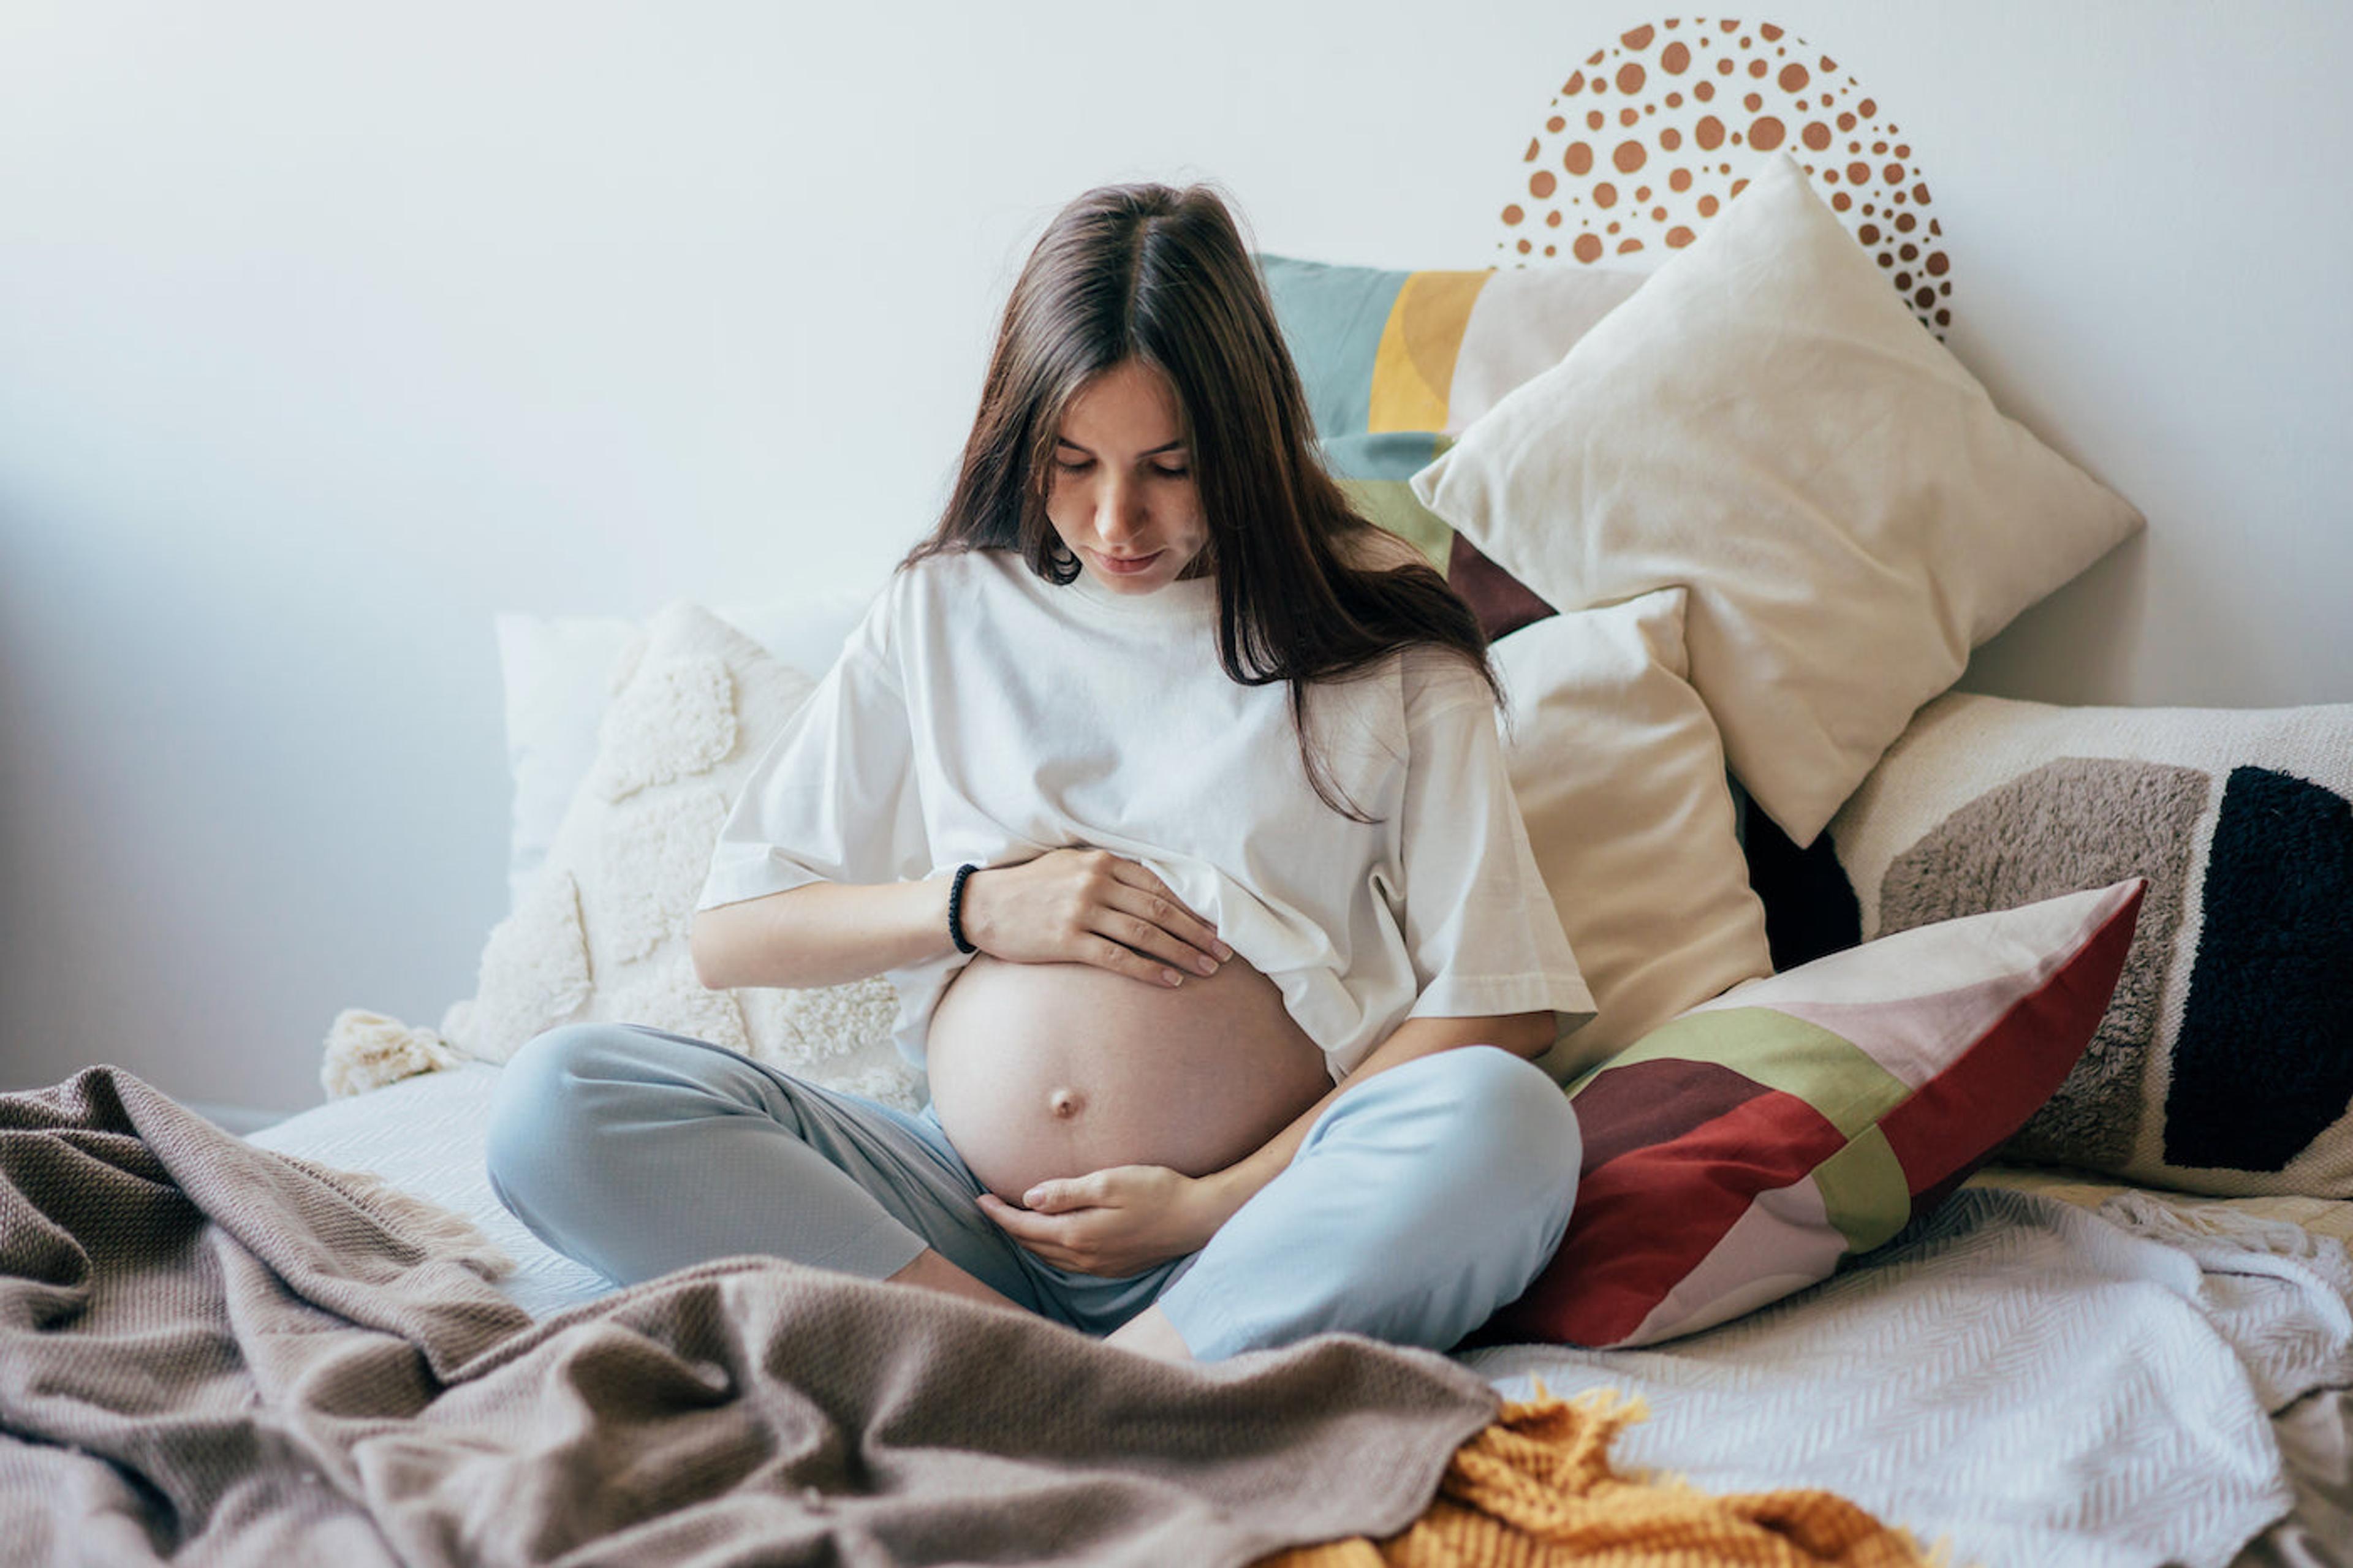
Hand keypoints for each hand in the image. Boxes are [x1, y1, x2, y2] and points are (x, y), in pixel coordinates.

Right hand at [960, 848, 1231, 987]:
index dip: (1193, 908)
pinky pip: (1118, 958)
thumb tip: (1153, 888)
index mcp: (1101, 862)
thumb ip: (1109, 872)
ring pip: (1146, 935)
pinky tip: (1171, 981)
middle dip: (1198, 933)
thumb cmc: (1030, 887)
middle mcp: (1095, 883)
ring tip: (1207, 969)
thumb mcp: (1070, 865)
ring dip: (1182, 954)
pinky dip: (1149, 970)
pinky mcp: (1067, 941)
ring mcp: (1081, 912)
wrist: (982, 905)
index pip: (1160, 886)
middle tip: (1225, 952)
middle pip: (1161, 911)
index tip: (1218, 925)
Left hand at [975, 1165, 1237, 1275]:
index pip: (1025, 1226)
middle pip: (1033, 1244)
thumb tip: (1030, 1198)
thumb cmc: (1159, 1192)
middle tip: (989, 1208)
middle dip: (1008, 1227)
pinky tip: (1050, 1239)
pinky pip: (1068, 1262)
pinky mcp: (1113, 1267)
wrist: (1199, 1219)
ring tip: (1013, 1222)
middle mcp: (1084, 1257)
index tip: (979, 1199)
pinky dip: (1050, 1249)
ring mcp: (1099, 1266)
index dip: (999, 1214)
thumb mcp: (1111, 1182)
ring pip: (1049, 1256)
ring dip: (1028, 1240)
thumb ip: (1068, 1192)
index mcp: (1078, 1235)